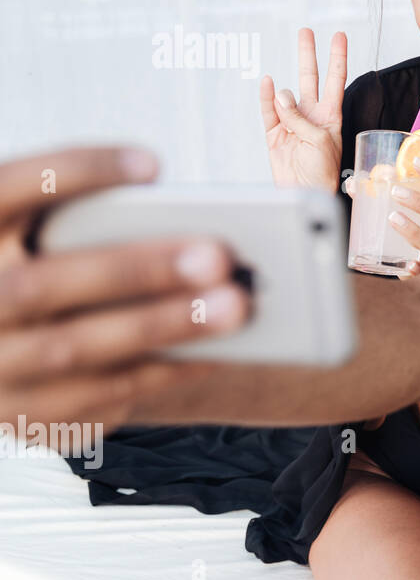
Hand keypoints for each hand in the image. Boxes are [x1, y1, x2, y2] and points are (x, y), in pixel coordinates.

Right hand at [0, 146, 249, 434]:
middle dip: (134, 270)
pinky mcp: (20, 416)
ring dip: (163, 327)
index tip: (154, 163)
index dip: (78, 173)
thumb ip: (89, 223)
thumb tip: (191, 227)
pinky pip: (96, 397)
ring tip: (237, 305)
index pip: (9, 189)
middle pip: (40, 286)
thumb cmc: (38, 271)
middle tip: (217, 257)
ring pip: (72, 349)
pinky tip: (217, 348)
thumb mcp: (39, 238)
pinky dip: (163, 370)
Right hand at [260, 28, 346, 190]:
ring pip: (286, 95)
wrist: (306, 194)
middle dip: (308, 54)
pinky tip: (267, 83)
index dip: (338, 57)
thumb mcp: (321, 141)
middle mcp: (312, 115)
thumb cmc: (322, 172)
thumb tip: (282, 95)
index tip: (339, 36)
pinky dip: (267, 97)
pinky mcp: (274, 133)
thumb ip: (301, 118)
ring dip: (284, 95)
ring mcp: (292, 122)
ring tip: (284, 98)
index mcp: (331, 116)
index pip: (336, 80)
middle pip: (310, 78)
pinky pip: (268, 110)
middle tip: (306, 31)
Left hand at [345, 156, 419, 277]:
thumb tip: (354, 183)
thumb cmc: (412, 229)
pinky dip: (419, 268)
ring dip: (414, 230)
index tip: (416, 162)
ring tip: (392, 218)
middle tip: (395, 192)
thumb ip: (382, 196)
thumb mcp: (406, 210)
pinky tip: (409, 264)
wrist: (417, 263)